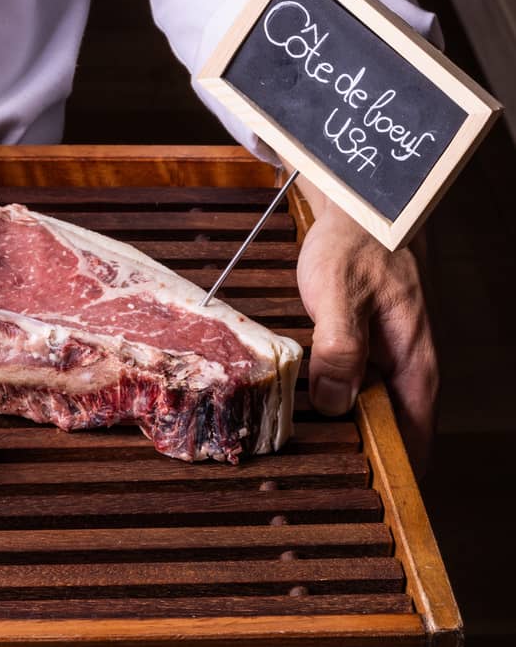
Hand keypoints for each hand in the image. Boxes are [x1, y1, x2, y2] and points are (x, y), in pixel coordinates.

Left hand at [295, 183, 436, 469]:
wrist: (357, 210)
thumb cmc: (355, 249)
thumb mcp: (340, 296)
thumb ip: (340, 348)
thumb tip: (334, 402)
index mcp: (412, 366)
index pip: (414, 439)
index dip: (390, 474)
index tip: (358, 498)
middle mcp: (403, 371)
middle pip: (386, 433)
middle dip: (355, 461)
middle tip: (306, 488)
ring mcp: (383, 360)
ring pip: (363, 413)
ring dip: (335, 435)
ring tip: (295, 459)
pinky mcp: (360, 349)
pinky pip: (346, 389)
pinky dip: (324, 404)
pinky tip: (293, 412)